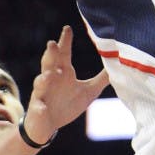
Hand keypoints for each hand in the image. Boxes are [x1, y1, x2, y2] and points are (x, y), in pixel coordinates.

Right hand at [22, 26, 108, 143]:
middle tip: (52, 43)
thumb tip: (117, 65)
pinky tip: (42, 109)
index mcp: (63, 73)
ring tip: (48, 76)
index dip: (65, 41)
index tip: (67, 28)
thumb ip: (102, 79)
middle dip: (50, 55)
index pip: (64, 54)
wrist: (48, 126)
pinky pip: (38, 109)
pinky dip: (39, 108)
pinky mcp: (37, 110)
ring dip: (43, 80)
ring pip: (40, 84)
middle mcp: (50, 80)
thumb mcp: (88, 91)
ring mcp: (42, 94)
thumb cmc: (67, 105)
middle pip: (49, 64)